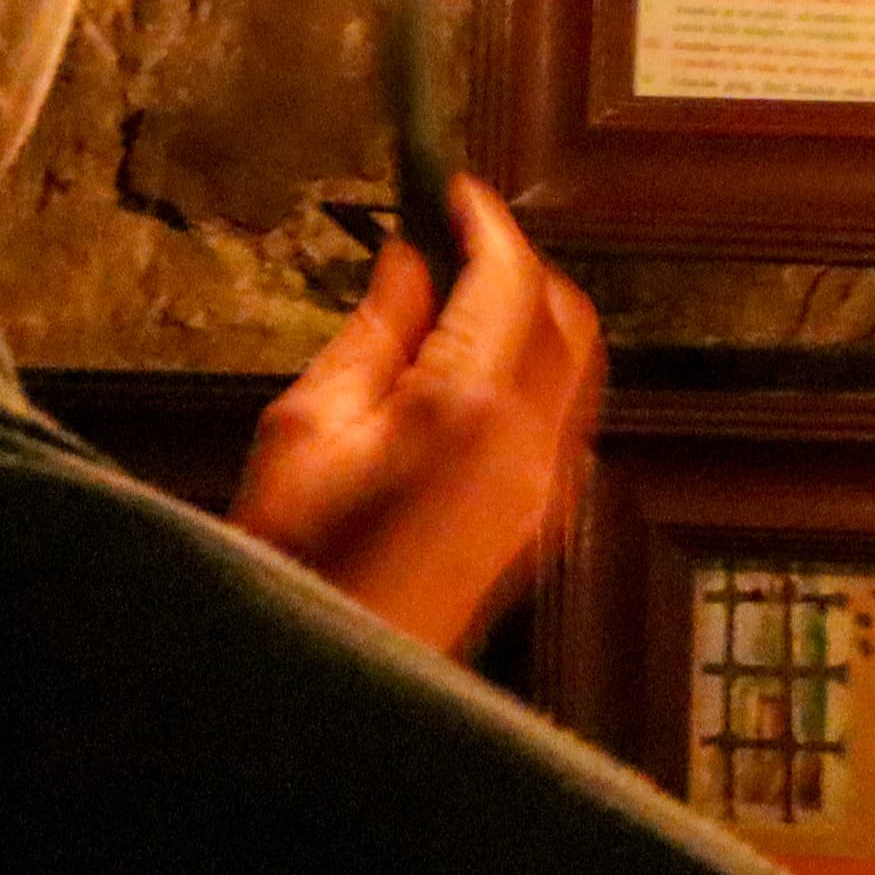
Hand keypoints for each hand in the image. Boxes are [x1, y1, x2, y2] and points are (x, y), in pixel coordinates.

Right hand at [231, 177, 606, 655]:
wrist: (326, 683)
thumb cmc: (295, 561)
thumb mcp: (307, 424)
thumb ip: (376, 332)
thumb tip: (411, 263)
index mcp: (467, 410)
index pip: (510, 280)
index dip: (484, 222)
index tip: (453, 191)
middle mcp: (530, 447)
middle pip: (567, 316)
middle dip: (519, 266)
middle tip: (453, 239)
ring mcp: (548, 491)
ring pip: (579, 367)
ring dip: (534, 319)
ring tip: (456, 301)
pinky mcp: (544, 523)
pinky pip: (566, 419)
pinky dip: (535, 375)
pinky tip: (468, 375)